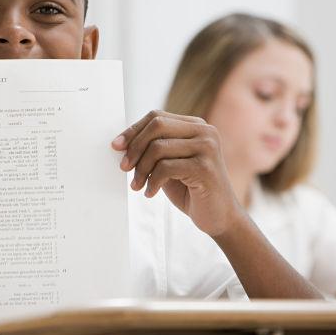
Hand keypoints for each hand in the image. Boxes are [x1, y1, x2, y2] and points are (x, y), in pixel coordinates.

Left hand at [112, 110, 240, 236]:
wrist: (219, 217)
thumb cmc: (191, 190)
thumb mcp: (170, 164)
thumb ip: (154, 148)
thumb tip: (121, 142)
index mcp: (196, 126)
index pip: (157, 117)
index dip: (133, 131)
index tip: (116, 147)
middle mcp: (205, 132)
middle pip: (157, 126)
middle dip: (135, 147)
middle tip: (124, 168)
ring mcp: (207, 148)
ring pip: (158, 148)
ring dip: (141, 169)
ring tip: (137, 185)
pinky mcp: (205, 168)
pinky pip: (165, 168)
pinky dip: (152, 182)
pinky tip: (150, 193)